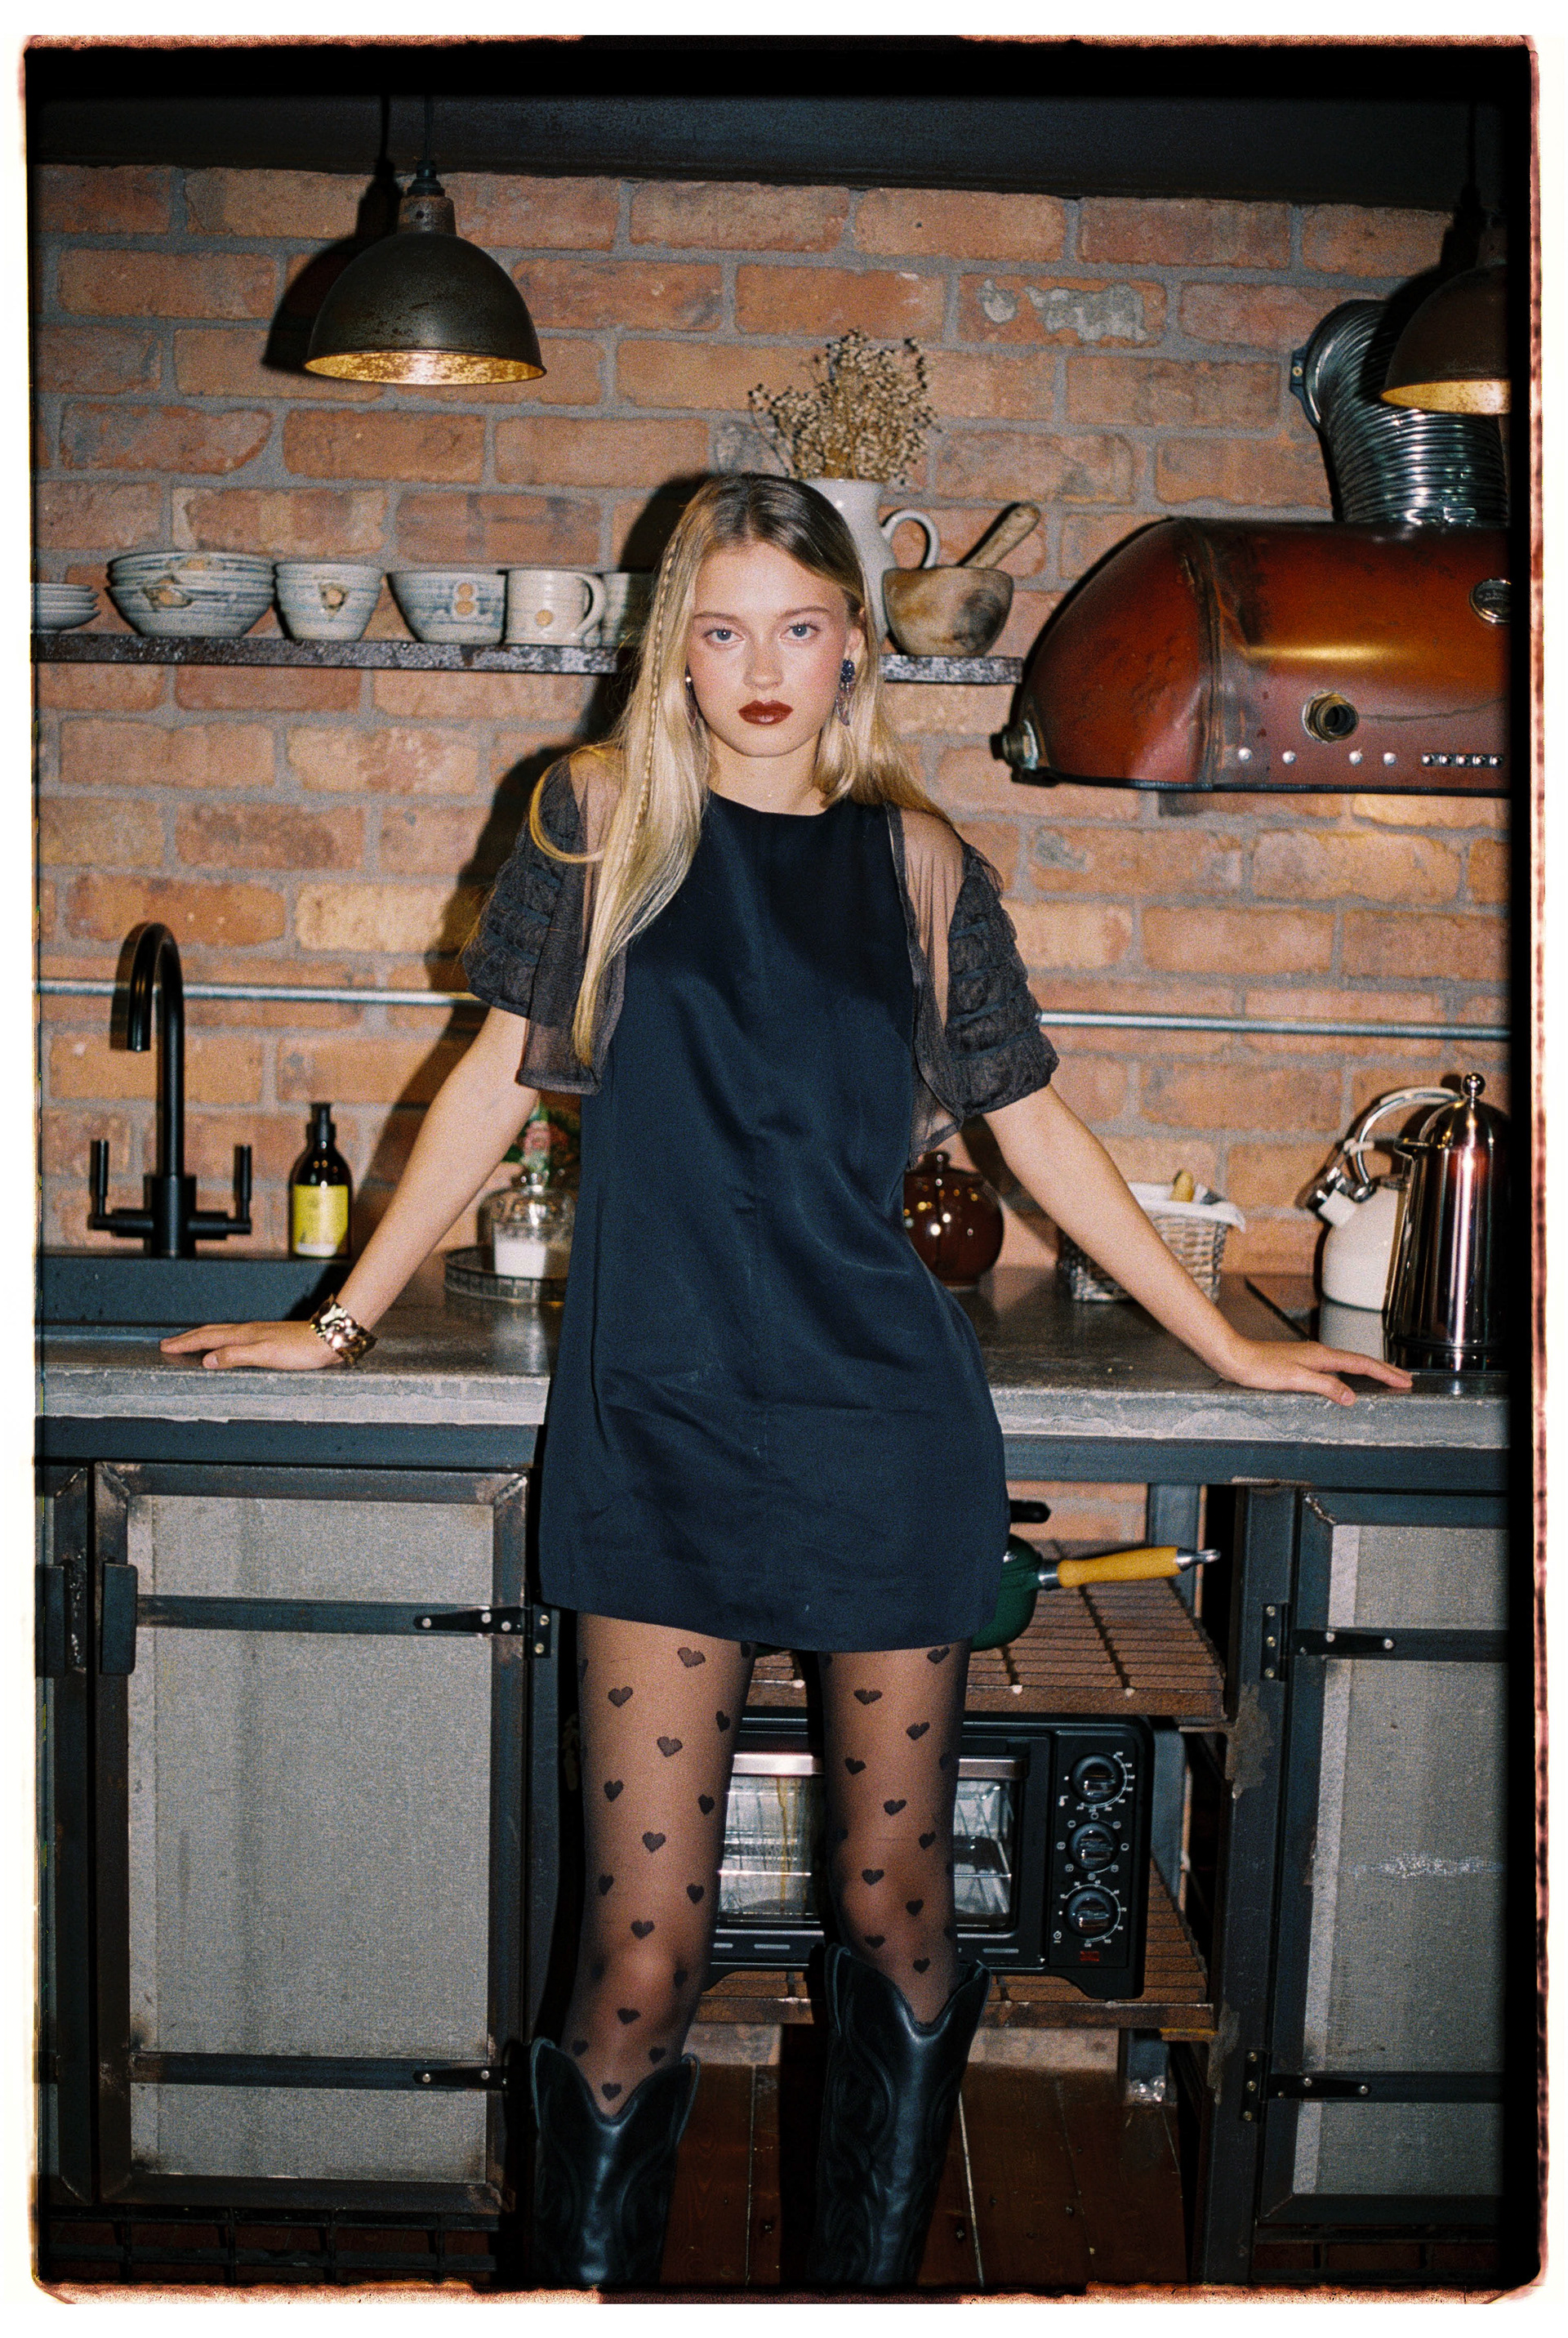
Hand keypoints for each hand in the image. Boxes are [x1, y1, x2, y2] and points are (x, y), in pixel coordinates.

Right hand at [159, 1320, 338, 1370]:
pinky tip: (227, 1349)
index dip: (185, 1344)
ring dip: (204, 1339)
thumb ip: (235, 1356)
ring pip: (223, 1334)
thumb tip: (207, 1360)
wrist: (328, 1338)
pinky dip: (222, 1343)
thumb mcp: (266, 1355)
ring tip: (191, 1344)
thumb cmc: (301, 1349)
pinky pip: (235, 1340)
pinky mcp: (269, 1340)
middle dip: (188, 1339)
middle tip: (169, 1344)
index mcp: (244, 1335)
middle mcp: (249, 1332)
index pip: (207, 1338)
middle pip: (211, 1333)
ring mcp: (259, 1334)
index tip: (166, 1347)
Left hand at [1217, 1335, 1413, 1406]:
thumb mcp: (1295, 1380)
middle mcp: (1318, 1353)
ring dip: (1369, 1371)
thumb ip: (1325, 1386)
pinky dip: (1351, 1372)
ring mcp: (1310, 1357)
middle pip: (1359, 1361)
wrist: (1235, 1357)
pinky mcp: (1301, 1363)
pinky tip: (1348, 1379)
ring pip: (1348, 1363)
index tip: (1404, 1380)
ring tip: (1385, 1378)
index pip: (1362, 1364)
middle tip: (1405, 1379)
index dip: (1385, 1373)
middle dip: (1384, 1370)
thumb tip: (1351, 1397)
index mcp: (1321, 1356)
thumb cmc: (1259, 1368)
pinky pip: (1335, 1367)